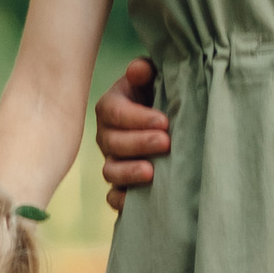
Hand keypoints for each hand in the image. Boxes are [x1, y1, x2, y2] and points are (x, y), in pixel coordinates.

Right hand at [93, 59, 169, 214]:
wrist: (165, 118)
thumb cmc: (158, 93)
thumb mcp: (154, 77)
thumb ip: (146, 71)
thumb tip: (139, 70)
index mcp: (111, 107)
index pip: (115, 112)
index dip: (137, 118)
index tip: (164, 121)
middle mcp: (107, 136)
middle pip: (113, 143)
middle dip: (139, 143)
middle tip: (166, 142)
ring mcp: (112, 161)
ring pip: (110, 171)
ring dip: (129, 173)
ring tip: (152, 172)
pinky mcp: (121, 184)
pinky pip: (112, 196)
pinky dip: (121, 200)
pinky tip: (136, 202)